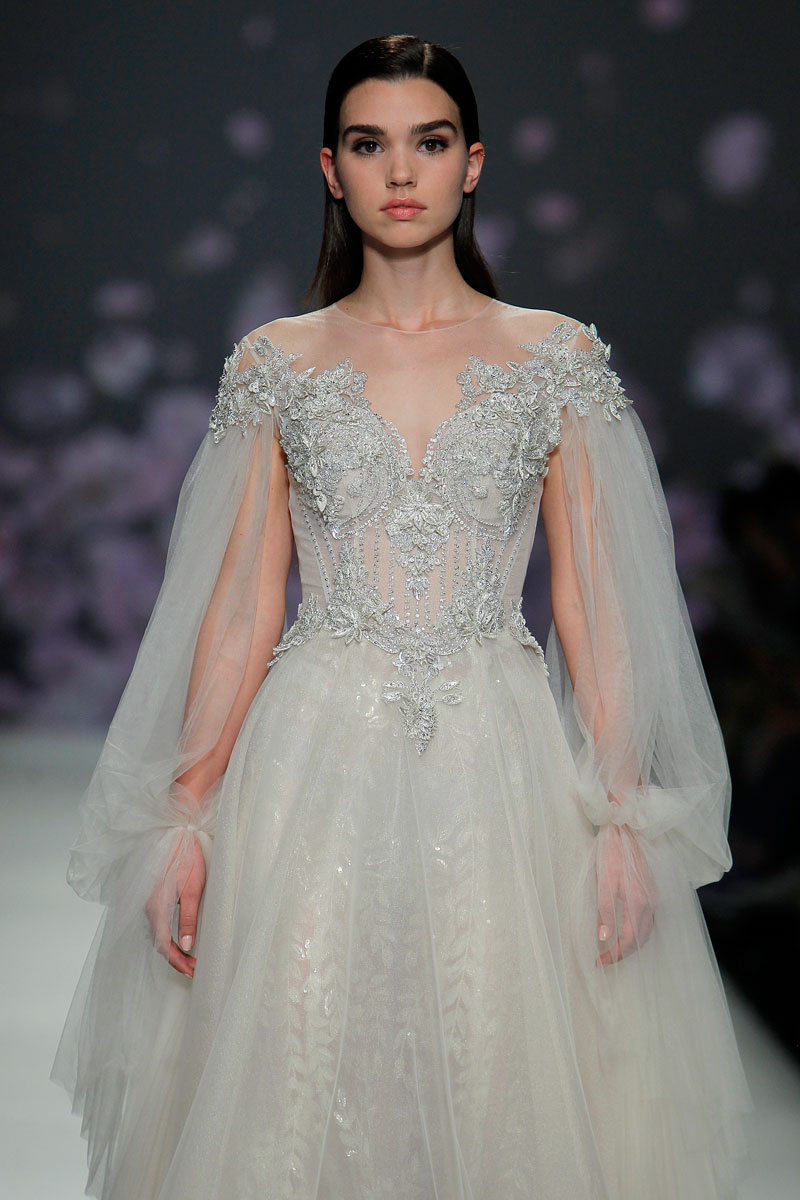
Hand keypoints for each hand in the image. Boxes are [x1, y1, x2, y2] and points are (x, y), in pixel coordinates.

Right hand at [145, 834, 206, 978]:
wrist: (175, 831)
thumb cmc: (187, 855)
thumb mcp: (193, 887)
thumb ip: (188, 918)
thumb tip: (187, 945)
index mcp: (157, 907)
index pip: (164, 945)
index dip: (177, 961)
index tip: (193, 971)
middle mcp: (147, 907)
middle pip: (158, 942)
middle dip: (175, 959)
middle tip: (194, 969)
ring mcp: (146, 901)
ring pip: (156, 934)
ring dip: (170, 949)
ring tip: (189, 959)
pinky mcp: (150, 896)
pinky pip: (156, 923)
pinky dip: (166, 936)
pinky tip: (178, 939)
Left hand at [595, 823, 654, 966]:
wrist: (628, 830)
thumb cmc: (613, 853)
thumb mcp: (604, 881)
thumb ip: (605, 911)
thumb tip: (604, 939)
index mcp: (638, 904)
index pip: (628, 942)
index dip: (614, 956)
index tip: (598, 962)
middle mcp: (650, 904)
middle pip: (640, 941)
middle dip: (623, 954)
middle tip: (604, 960)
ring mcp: (654, 898)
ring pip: (647, 932)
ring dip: (632, 945)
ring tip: (614, 950)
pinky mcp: (653, 892)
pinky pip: (649, 920)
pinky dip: (639, 932)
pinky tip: (628, 930)